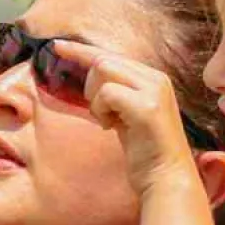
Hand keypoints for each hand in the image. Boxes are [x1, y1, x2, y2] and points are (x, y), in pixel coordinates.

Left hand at [50, 40, 199, 196]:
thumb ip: (116, 93)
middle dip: (90, 85)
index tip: (58, 46)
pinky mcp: (146, 107)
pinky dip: (100, 110)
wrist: (166, 178)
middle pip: (104, 60)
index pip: (111, 55)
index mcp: (154, 78)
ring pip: (103, 71)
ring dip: (95, 99)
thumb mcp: (129, 114)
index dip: (82, 51)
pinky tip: (111, 127)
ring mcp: (153, 91)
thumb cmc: (145, 151)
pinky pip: (106, 93)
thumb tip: (91, 77)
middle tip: (101, 114)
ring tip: (109, 121)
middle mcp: (156, 79)